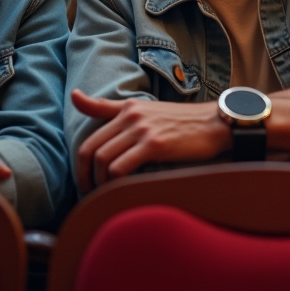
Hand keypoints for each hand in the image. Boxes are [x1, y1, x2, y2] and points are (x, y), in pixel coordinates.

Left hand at [72, 90, 230, 193]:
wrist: (215, 123)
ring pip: (103, 160)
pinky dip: (115, 183)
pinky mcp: (154, 145)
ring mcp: (142, 130)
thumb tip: (74, 96)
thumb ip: (109, 108)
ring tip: (106, 194)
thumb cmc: (181, 121)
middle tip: (90, 192)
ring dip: (100, 183)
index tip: (83, 179)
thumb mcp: (144, 109)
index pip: (90, 136)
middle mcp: (131, 116)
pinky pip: (121, 167)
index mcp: (127, 108)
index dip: (80, 163)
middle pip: (91, 150)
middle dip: (85, 176)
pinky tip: (122, 190)